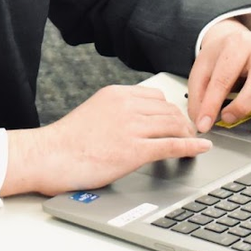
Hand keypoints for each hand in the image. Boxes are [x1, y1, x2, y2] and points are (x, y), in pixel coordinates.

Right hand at [1, 85, 210, 196]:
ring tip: (193, 143)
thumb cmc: (66, 141)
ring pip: (173, 125)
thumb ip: (115, 112)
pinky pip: (172, 145)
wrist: (49, 156)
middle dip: (182, 123)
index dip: (169, 110)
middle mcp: (126, 106)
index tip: (175, 120)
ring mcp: (131, 128)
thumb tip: (133, 122)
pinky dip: (191, 146)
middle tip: (189, 134)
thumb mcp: (93, 112)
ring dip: (187, 135)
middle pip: (168, 110)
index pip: (155, 97)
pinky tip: (201, 148)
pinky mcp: (134, 150)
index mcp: (116, 94)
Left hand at [187, 18, 250, 135]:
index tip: (204, 123)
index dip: (212, 103)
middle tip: (228, 120)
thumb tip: (200, 120)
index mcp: (234, 45)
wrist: (237, 40)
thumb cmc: (221, 56)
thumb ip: (198, 94)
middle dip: (243, 104)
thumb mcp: (203, 68)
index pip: (223, 77)